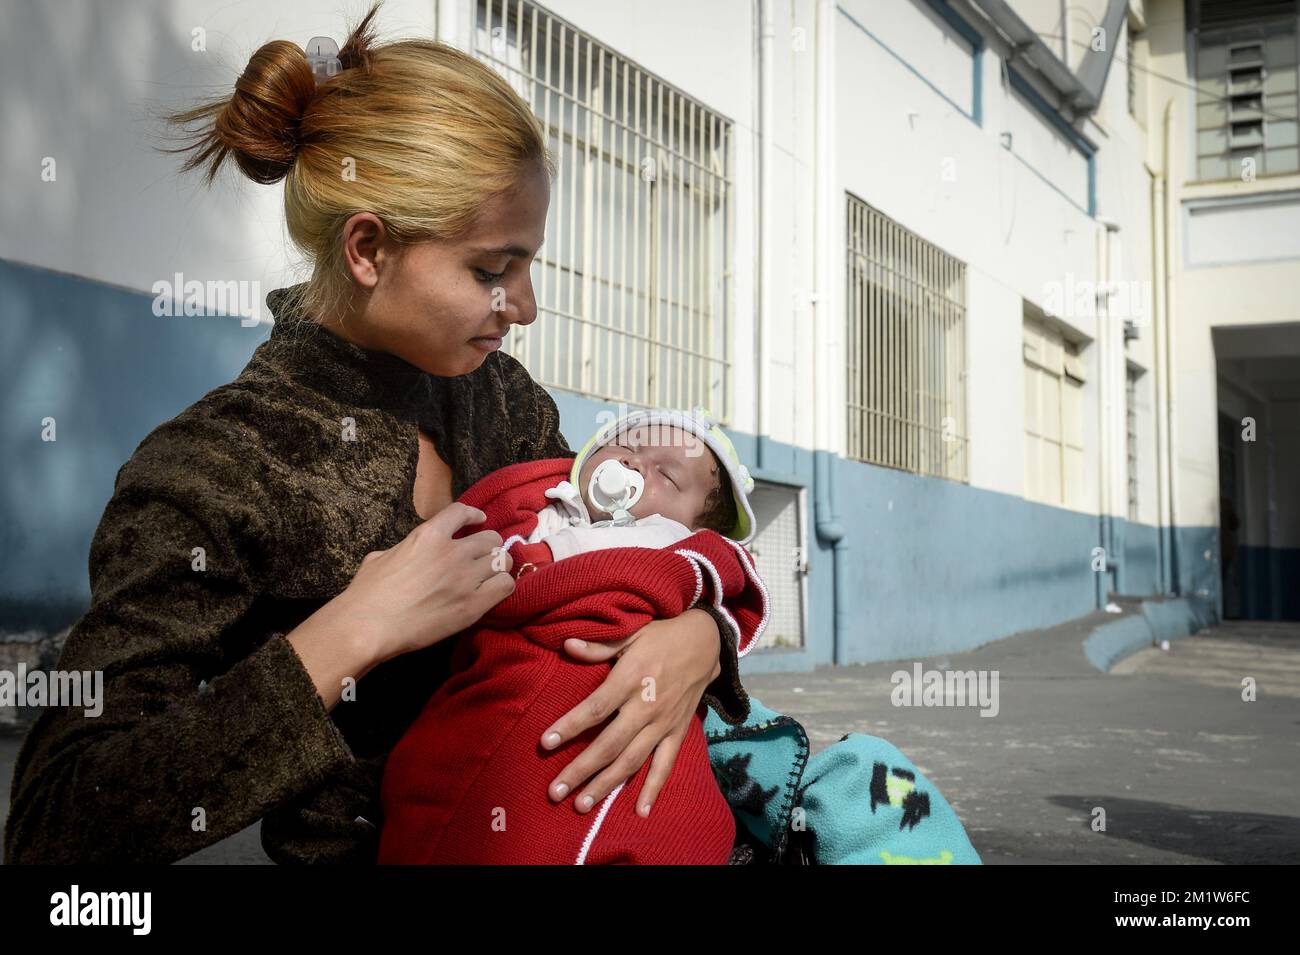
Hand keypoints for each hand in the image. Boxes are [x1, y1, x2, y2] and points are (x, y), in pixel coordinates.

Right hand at [330, 502, 513, 666]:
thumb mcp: (381, 556)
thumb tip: (406, 554)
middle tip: (482, 557)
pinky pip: (505, 586)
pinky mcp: (473, 605)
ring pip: (502, 561)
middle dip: (488, 546)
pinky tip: (493, 591)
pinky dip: (502, 586)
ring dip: (498, 566)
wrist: (370, 626)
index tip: (479, 520)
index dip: (474, 515)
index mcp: (428, 535)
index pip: (462, 512)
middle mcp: (453, 552)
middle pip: (491, 538)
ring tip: (491, 574)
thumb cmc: (367, 593)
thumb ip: (404, 548)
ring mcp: (466, 579)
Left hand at [540, 608, 722, 817]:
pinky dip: (654, 789)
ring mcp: (663, 723)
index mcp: (631, 678)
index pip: (595, 708)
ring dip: (607, 784)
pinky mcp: (677, 732)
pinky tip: (640, 812)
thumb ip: (598, 646)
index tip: (545, 743)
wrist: (706, 643)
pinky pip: (665, 765)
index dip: (569, 726)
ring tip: (582, 805)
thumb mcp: (631, 633)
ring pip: (632, 760)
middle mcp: (647, 705)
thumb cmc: (661, 636)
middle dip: (582, 769)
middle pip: (610, 743)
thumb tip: (565, 644)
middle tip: (556, 790)